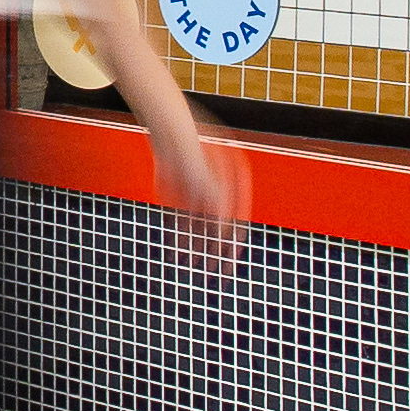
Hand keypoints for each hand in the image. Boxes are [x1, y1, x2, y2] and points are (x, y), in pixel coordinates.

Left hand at [151, 117, 243, 268]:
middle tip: (216, 274)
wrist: (171, 136)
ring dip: (198, 251)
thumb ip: (219, 205)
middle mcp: (216, 196)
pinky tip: (178, 256)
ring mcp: (196, 199)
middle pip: (219, 231)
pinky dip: (179, 241)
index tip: (232, 261)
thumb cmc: (196, 153)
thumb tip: (224, 232)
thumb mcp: (211, 180)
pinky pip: (180, 225)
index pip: (238, 223)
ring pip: (199, 231)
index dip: (234, 244)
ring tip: (196, 269)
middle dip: (217, 253)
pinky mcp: (177, 201)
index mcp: (234, 190)